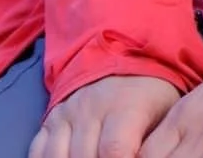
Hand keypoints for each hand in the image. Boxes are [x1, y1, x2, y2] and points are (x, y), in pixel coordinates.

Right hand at [28, 74, 182, 157]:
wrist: (125, 56)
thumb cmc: (151, 93)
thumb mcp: (164, 112)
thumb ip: (153, 143)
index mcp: (125, 106)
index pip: (114, 150)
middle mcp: (91, 108)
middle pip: (84, 157)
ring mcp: (67, 113)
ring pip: (57, 156)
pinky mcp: (51, 118)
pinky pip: (38, 150)